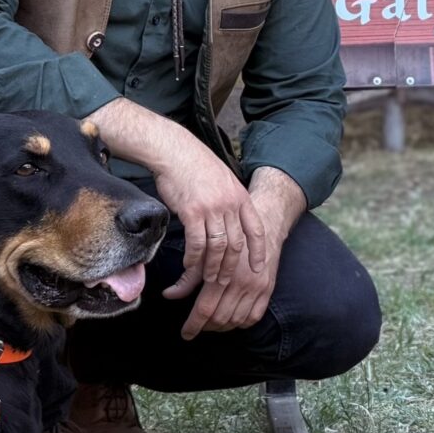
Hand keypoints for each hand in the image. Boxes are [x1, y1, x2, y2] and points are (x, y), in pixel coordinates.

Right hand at [175, 167, 302, 338]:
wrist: (174, 151)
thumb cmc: (195, 165)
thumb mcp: (223, 180)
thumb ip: (230, 200)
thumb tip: (231, 219)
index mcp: (240, 197)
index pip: (256, 230)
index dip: (259, 252)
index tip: (259, 269)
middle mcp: (230, 204)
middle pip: (236, 244)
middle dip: (232, 267)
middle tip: (225, 281)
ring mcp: (212, 208)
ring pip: (217, 247)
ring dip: (212, 267)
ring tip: (207, 279)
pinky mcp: (192, 212)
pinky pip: (197, 243)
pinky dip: (194, 259)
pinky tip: (188, 266)